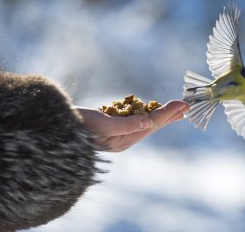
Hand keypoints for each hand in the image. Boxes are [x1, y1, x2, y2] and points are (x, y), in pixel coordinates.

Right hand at [75, 101, 189, 151]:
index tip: (183, 104)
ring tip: (175, 111)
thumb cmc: (77, 127)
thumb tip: (148, 122)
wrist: (58, 132)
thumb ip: (126, 125)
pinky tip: (152, 111)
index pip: (151, 124)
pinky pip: (136, 121)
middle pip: (152, 125)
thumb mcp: (102, 124)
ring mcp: (118, 134)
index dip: (168, 113)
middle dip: (169, 115)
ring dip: (161, 115)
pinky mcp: (113, 128)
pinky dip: (147, 114)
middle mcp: (124, 139)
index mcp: (123, 140)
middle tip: (187, 107)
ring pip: (145, 123)